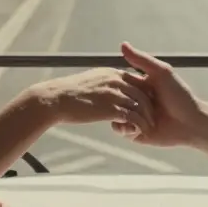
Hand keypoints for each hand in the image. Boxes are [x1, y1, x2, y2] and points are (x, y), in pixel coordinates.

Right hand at [30, 67, 155, 132]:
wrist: (55, 99)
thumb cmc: (68, 93)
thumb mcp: (90, 80)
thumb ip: (103, 82)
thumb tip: (106, 89)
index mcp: (112, 73)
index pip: (137, 81)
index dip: (145, 93)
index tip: (149, 105)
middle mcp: (116, 81)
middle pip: (143, 92)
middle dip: (150, 107)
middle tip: (153, 119)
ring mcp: (114, 94)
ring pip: (140, 105)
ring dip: (145, 118)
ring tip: (147, 129)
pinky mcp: (110, 108)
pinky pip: (131, 117)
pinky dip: (136, 125)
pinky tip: (135, 133)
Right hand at [111, 42, 202, 146]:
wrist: (191, 123)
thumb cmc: (179, 95)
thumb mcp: (162, 73)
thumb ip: (142, 60)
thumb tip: (122, 44)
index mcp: (138, 85)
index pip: (118, 81)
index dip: (113, 83)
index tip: (109, 84)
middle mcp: (134, 100)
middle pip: (113, 98)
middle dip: (115, 101)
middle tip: (120, 104)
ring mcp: (133, 117)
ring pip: (114, 114)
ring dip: (120, 115)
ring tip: (131, 117)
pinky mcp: (134, 132)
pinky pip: (120, 129)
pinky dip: (125, 128)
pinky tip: (135, 127)